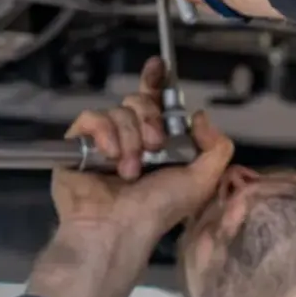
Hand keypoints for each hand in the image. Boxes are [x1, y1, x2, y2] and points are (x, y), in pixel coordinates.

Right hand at [52, 57, 235, 237]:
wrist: (120, 229)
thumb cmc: (159, 210)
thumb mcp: (202, 181)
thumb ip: (215, 147)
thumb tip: (199, 115)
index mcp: (159, 143)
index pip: (156, 102)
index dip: (156, 81)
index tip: (159, 67)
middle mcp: (131, 138)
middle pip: (139, 101)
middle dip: (151, 119)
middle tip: (155, 146)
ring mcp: (104, 141)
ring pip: (118, 110)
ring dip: (130, 138)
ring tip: (131, 170)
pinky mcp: (79, 144)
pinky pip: (92, 118)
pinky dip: (106, 134)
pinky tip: (111, 158)